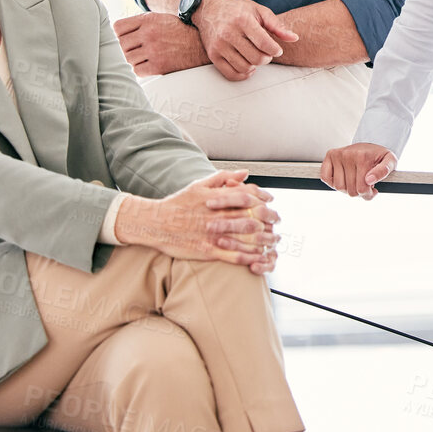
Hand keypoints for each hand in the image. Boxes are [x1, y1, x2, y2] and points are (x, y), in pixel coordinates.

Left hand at [113, 12, 210, 75]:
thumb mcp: (160, 19)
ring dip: (133, 60)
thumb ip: (139, 23)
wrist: (201, 46)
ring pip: (127, 59)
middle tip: (134, 51)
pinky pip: (137, 70)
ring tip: (143, 58)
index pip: (117, 28)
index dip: (118, 35)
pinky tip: (148, 65)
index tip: (125, 39)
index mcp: (148, 20)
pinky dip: (140, 70)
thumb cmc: (178, 32)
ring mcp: (154, 50)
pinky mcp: (159, 65)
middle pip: (120, 45)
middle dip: (125, 49)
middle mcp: (149, 33)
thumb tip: (116, 33)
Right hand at [114, 170, 281, 273]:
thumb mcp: (199, 185)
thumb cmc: (177, 203)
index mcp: (217, 198)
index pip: (249, 195)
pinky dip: (249, 256)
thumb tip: (245, 173)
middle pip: (253, 216)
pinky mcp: (208, 250)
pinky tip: (258, 258)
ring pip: (246, 237)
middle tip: (278, 223)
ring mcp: (214, 234)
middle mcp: (218, 215)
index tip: (272, 202)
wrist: (155, 223)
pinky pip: (234, 255)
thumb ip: (223, 178)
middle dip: (269, 220)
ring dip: (264, 240)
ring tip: (273, 241)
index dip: (264, 198)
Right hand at [192, 0, 298, 80]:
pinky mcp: (213, 55)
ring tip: (256, 56)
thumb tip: (294, 38)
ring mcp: (219, 46)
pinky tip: (248, 66)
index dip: (275, 50)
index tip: (277, 50)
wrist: (209, 8)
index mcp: (243, 21)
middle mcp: (228, 34)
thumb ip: (277, 25)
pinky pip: (230, 74)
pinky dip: (243, 74)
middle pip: (256, 58)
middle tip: (266, 52)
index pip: (264, 44)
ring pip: (244, 67)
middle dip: (266, 58)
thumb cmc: (237, 9)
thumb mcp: (259, 10)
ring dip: (255, 66)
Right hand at [323, 142, 396, 199]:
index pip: (361, 189)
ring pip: (338, 187)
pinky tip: (343, 179)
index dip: (368, 194)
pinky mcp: (330, 155)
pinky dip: (333, 183)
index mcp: (363, 157)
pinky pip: (325, 178)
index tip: (372, 189)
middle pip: (350, 190)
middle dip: (359, 192)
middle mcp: (348, 155)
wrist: (371, 143)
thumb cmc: (379, 155)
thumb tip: (369, 180)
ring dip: (347, 189)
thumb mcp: (390, 161)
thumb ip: (384, 171)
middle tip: (364, 185)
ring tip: (355, 182)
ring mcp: (338, 155)